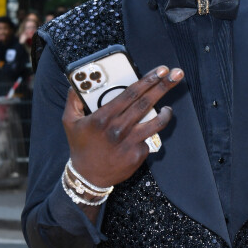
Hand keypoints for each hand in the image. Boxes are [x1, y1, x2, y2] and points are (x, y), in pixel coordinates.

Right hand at [63, 65, 183, 188]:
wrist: (88, 176)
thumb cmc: (80, 146)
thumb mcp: (70, 121)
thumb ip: (73, 100)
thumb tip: (76, 83)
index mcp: (103, 117)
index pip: (130, 93)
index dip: (147, 80)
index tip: (160, 70)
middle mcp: (118, 128)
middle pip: (146, 103)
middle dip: (163, 86)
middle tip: (176, 75)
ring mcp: (130, 143)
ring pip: (155, 122)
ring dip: (166, 113)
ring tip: (168, 107)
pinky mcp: (137, 155)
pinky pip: (148, 139)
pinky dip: (148, 134)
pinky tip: (143, 133)